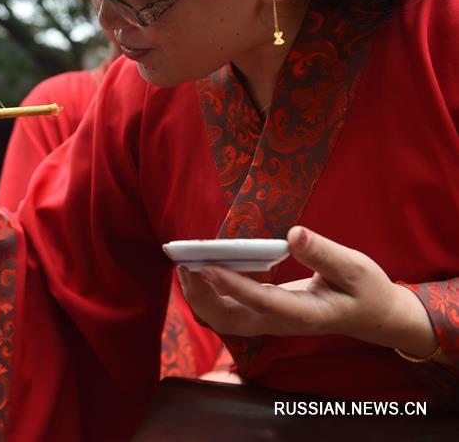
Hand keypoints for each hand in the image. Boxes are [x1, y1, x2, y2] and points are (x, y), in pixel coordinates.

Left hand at [177, 226, 436, 354]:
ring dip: (200, 298)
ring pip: (226, 320)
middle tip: (183, 266)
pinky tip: (198, 272)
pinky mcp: (265, 316)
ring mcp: (270, 323)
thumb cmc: (365, 290)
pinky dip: (209, 296)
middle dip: (202, 297)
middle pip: (231, 320)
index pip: (260, 302)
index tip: (206, 268)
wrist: (373, 318)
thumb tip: (294, 233)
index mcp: (305, 314)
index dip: (231, 286)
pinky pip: (230, 312)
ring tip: (183, 268)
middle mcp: (281, 323)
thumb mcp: (355, 268)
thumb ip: (324, 253)